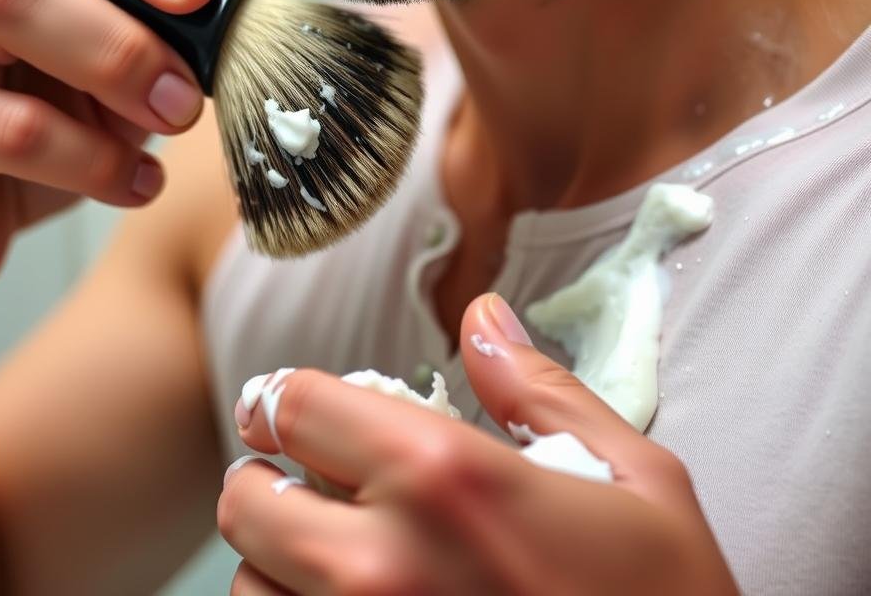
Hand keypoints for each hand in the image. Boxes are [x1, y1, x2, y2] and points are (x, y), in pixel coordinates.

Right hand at [0, 0, 218, 304]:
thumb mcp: (112, 53)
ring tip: (173, 118)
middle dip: (130, 22)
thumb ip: (151, 2)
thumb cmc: (39, 117)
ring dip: (115, 73)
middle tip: (190, 80)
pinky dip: (92, 160)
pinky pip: (9, 130)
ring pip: (8, 13)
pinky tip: (135, 181)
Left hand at [219, 294, 738, 594]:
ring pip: (251, 587)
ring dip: (278, 563)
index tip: (287, 410)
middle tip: (307, 484)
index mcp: (447, 478)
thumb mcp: (639, 485)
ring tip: (331, 559)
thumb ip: (544, 391)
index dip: (286, 400)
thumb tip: (484, 318)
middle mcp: (382, 565)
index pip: (298, 405)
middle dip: (270, 481)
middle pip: (250, 500)